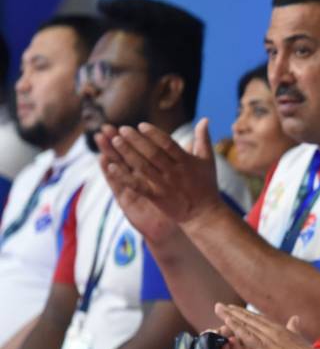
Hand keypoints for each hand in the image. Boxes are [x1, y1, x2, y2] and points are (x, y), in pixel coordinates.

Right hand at [96, 127, 179, 245]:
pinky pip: (119, 185)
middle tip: (105, 127)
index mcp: (151, 171)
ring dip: (109, 153)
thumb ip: (182, 160)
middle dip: (115, 142)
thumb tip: (190, 141)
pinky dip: (112, 173)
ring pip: (118, 168)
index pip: (138, 152)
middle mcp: (139, 178)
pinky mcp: (129, 201)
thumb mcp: (182, 177)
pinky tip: (104, 161)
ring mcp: (132, 189)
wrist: (180, 223)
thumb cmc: (180, 200)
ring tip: (100, 138)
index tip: (122, 125)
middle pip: (124, 157)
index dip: (131, 139)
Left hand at [99, 119, 222, 227]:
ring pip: (143, 167)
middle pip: (152, 153)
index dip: (154, 134)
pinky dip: (124, 177)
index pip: (167, 144)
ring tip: (115, 141)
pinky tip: (111, 167)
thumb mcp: (208, 160)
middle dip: (136, 140)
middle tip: (122, 129)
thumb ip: (204, 139)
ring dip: (127, 153)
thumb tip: (204, 119)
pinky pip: (138, 185)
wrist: (204, 213)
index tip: (141, 125)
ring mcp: (165, 185)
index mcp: (186, 161)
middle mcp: (174, 172)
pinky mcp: (157, 197)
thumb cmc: (206, 184)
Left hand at [214, 304, 313, 348]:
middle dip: (233, 313)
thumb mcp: (298, 339)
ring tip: (219, 310)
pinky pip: (249, 338)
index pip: (258, 319)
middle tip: (219, 306)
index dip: (244, 313)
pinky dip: (238, 330)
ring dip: (232, 318)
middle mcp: (273, 330)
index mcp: (279, 329)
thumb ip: (294, 328)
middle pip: (249, 319)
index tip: (232, 308)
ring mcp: (269, 339)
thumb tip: (295, 318)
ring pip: (247, 326)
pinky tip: (228, 324)